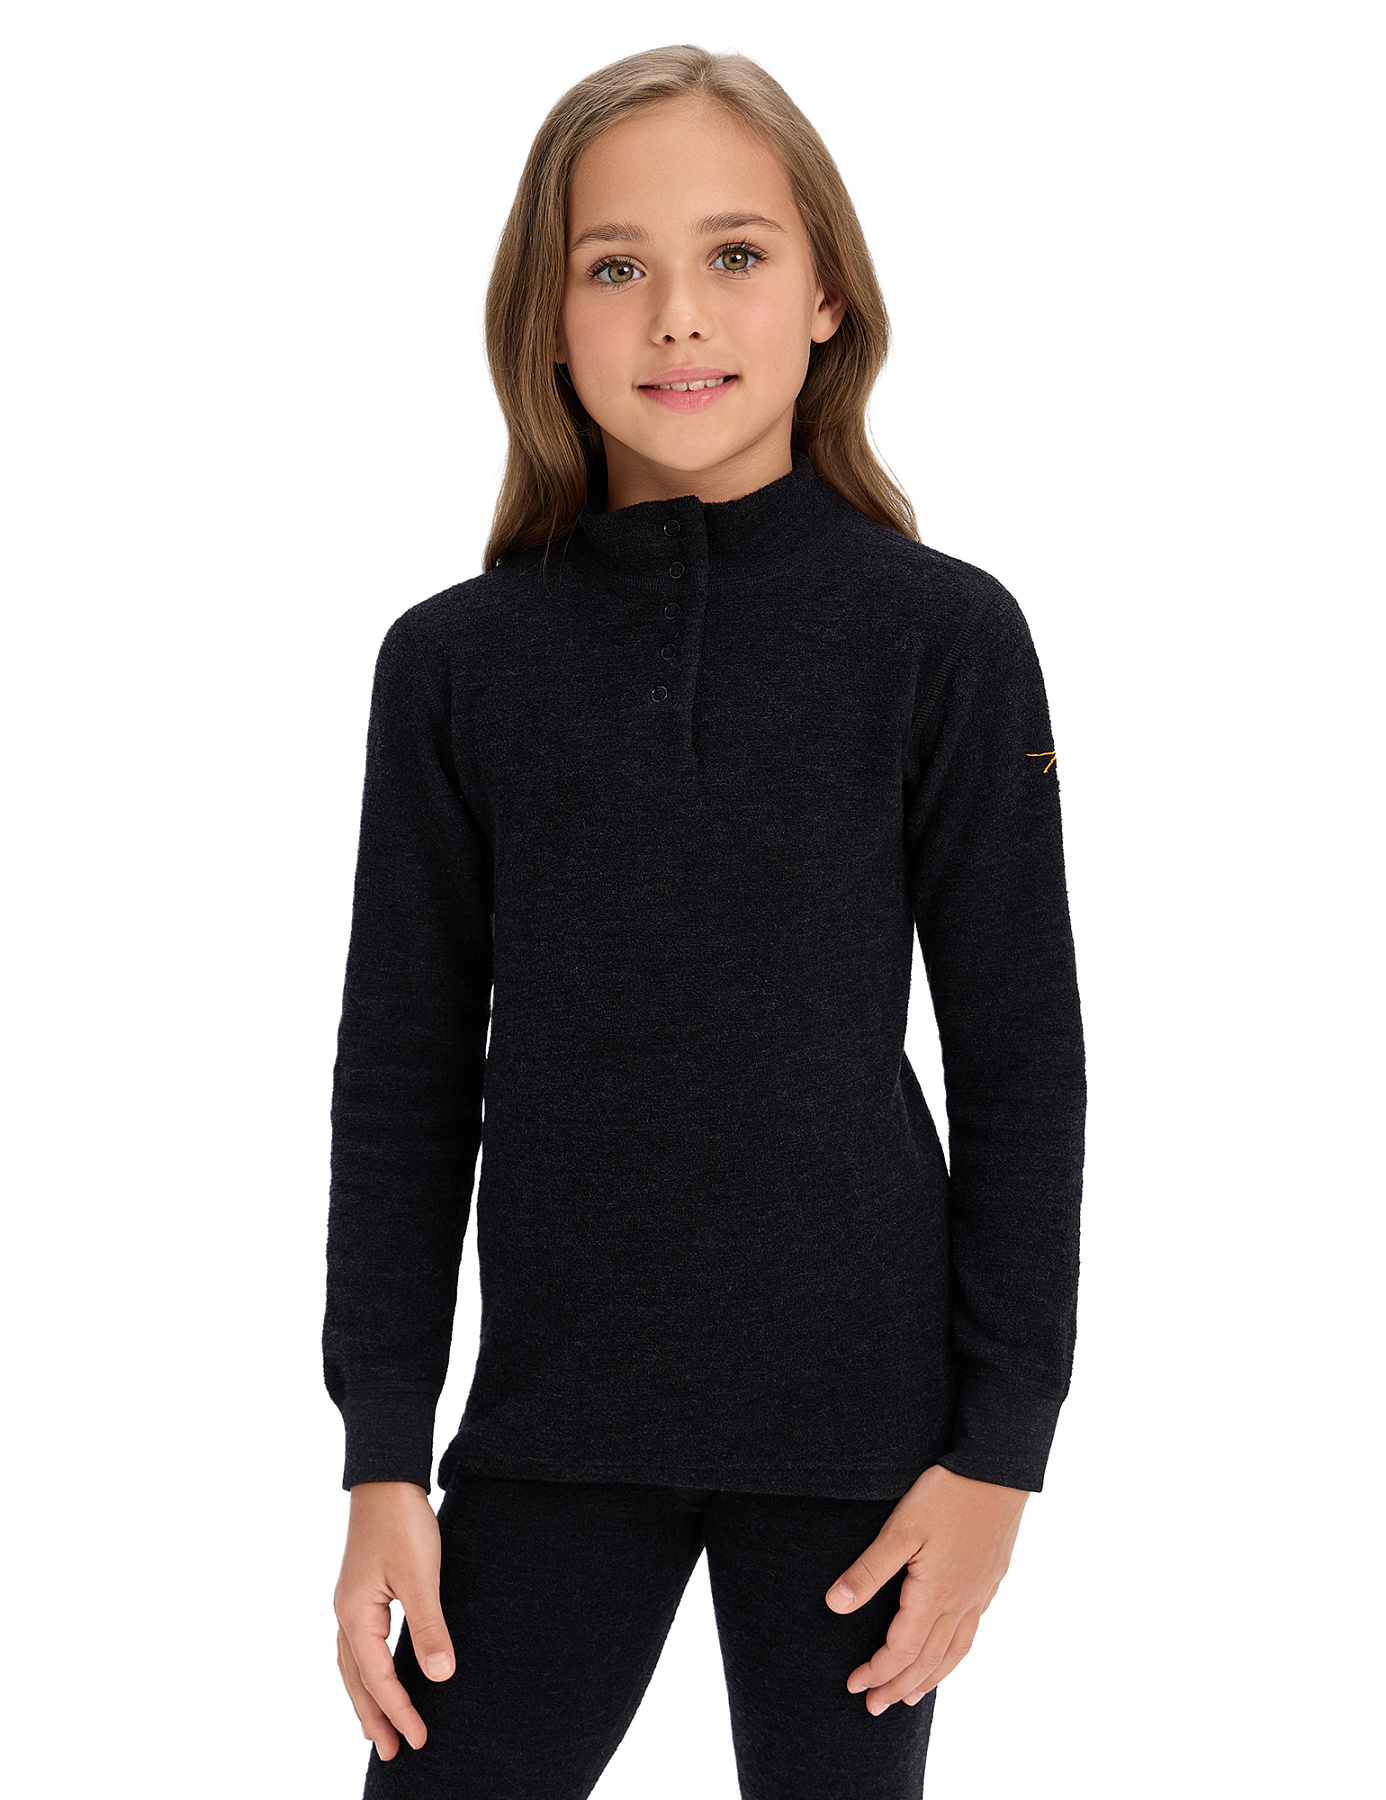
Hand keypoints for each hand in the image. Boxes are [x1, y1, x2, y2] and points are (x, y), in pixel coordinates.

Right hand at [334, 1481, 456, 1757]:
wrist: (387, 1477)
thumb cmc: (402, 1522)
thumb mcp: (421, 1576)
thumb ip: (429, 1626)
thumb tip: (439, 1676)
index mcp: (355, 1615)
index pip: (378, 1678)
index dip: (399, 1711)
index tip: (420, 1739)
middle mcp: (346, 1613)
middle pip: (356, 1679)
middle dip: (374, 1717)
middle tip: (392, 1752)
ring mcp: (350, 1602)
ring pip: (353, 1664)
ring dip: (366, 1697)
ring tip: (377, 1727)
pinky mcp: (361, 1590)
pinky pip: (358, 1644)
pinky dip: (366, 1669)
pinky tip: (379, 1672)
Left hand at [824, 1463, 1028, 1711]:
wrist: (999, 1469)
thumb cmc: (948, 1495)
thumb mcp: (900, 1529)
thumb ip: (868, 1571)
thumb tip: (835, 1606)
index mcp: (935, 1595)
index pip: (902, 1650)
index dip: (876, 1671)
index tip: (853, 1685)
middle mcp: (961, 1602)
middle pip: (928, 1660)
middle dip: (898, 1685)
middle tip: (875, 1707)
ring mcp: (980, 1592)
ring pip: (955, 1650)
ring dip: (931, 1677)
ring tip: (912, 1695)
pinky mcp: (991, 1577)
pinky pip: (972, 1630)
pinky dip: (956, 1651)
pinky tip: (950, 1648)